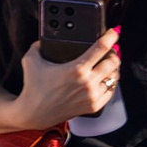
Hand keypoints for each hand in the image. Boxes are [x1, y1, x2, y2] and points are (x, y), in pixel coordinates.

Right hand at [6, 29, 120, 129]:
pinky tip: (106, 78)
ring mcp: (93, 95)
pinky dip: (110, 82)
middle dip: (113, 53)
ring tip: (107, 64)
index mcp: (76, 69)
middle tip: (110, 50)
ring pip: (115, 76)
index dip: (110, 37)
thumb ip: (37, 46)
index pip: (101, 48)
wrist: (34, 113)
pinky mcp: (95, 106)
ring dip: (113, 68)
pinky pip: (112, 90)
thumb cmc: (33, 87)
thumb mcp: (31, 61)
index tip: (113, 32)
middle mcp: (88, 82)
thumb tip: (43, 39)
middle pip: (113, 61)